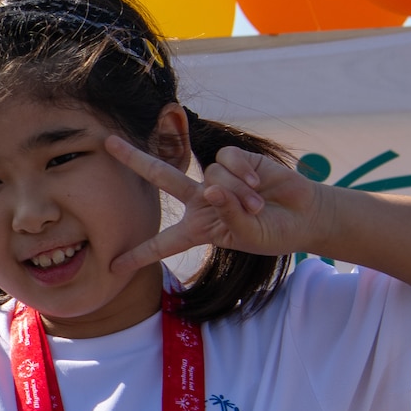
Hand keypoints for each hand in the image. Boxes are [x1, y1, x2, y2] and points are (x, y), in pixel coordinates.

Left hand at [106, 136, 328, 274]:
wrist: (303, 216)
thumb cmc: (273, 233)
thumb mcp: (248, 234)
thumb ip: (228, 215)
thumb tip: (211, 189)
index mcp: (198, 229)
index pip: (163, 244)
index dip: (140, 255)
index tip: (114, 267)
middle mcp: (202, 201)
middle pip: (161, 176)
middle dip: (135, 159)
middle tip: (107, 143)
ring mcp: (218, 179)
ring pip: (211, 177)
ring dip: (236, 195)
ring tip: (257, 206)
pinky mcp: (237, 161)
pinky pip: (227, 162)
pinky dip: (242, 175)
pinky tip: (258, 185)